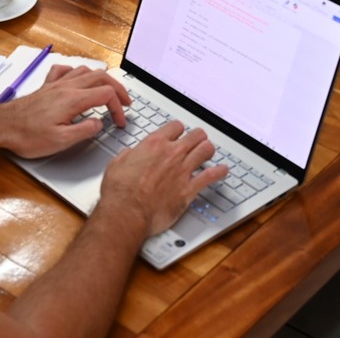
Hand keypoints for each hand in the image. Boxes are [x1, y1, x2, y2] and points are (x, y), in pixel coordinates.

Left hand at [0, 66, 132, 157]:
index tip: (119, 122)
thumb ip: (84, 131)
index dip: (118, 107)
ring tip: (108, 91)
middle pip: (100, 77)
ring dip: (101, 79)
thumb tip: (99, 123)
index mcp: (72, 99)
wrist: (2, 126)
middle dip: (117, 89)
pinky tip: (78, 80)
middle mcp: (66, 87)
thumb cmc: (28, 135)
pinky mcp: (46, 87)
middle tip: (125, 103)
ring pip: (85, 70)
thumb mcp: (60, 141)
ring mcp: (55, 84)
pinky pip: (65, 70)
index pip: (106, 94)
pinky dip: (77, 73)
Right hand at [97, 122, 229, 236]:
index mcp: (154, 144)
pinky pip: (210, 176)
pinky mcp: (189, 189)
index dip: (178, 130)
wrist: (128, 212)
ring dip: (208, 150)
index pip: (175, 127)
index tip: (178, 133)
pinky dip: (219, 172)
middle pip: (195, 135)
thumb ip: (129, 155)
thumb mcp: (117, 164)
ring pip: (205, 150)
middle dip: (198, 137)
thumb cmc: (120, 191)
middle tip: (198, 140)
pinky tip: (223, 170)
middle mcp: (171, 154)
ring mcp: (182, 171)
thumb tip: (131, 154)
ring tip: (209, 151)